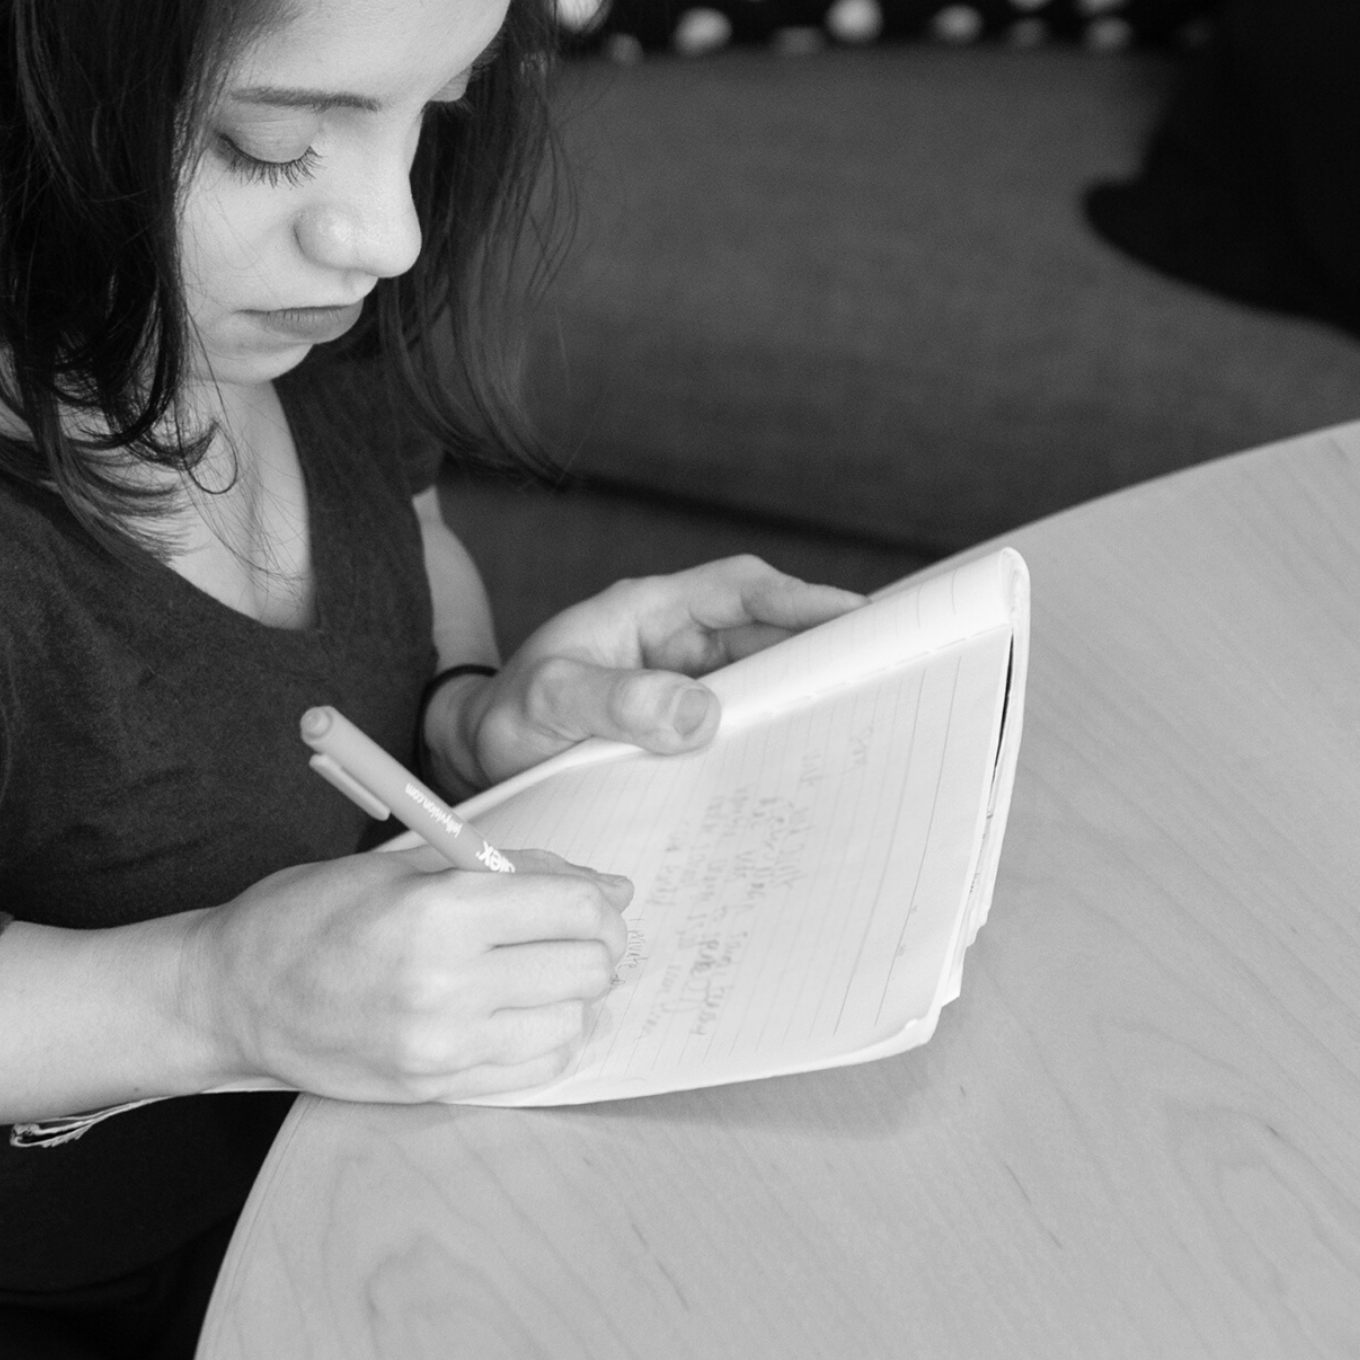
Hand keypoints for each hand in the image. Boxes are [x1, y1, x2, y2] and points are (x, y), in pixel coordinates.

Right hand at [188, 843, 632, 1100]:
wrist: (232, 997)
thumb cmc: (308, 915)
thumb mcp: (401, 865)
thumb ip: (504, 870)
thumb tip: (606, 888)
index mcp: (437, 911)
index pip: (573, 907)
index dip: (600, 900)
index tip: (597, 900)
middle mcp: (447, 984)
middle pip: (585, 967)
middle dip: (594, 945)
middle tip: (572, 935)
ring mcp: (443, 1046)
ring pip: (572, 1022)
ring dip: (570, 995)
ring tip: (536, 974)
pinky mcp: (437, 1087)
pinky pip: (538, 1068)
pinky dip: (546, 1037)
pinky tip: (518, 1014)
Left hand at [430, 556, 861, 792]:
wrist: (475, 757)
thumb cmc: (504, 717)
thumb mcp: (546, 702)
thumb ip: (612, 702)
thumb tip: (699, 714)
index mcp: (648, 612)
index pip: (739, 590)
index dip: (798, 599)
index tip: (855, 616)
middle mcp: (673, 643)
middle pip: (765, 634)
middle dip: (821, 650)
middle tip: (884, 678)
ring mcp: (680, 687)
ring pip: (758, 682)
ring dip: (800, 700)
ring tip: (858, 728)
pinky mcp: (679, 732)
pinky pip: (737, 725)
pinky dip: (768, 739)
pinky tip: (797, 769)